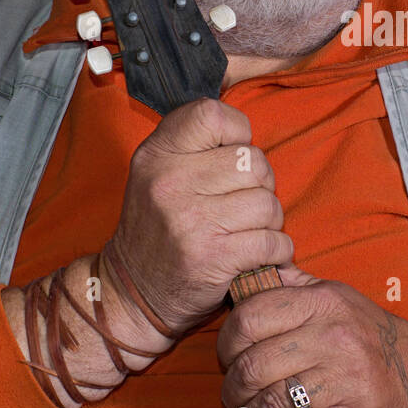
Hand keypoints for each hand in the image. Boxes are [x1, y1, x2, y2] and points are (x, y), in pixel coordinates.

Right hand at [103, 97, 293, 341]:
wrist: (132, 294)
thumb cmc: (159, 229)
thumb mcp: (157, 176)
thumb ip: (196, 147)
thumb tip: (248, 136)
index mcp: (156, 155)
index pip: (212, 114)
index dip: (237, 132)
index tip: (232, 156)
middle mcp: (169, 182)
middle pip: (253, 161)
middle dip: (260, 185)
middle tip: (244, 204)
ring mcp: (190, 220)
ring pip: (268, 203)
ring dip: (270, 222)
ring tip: (248, 230)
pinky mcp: (212, 257)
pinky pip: (273, 241)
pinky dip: (276, 250)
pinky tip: (258, 254)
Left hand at [216, 271, 407, 407]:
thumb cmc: (365, 331)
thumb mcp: (335, 294)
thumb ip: (292, 284)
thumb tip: (250, 273)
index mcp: (322, 302)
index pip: (251, 319)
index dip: (226, 343)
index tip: (227, 357)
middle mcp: (332, 337)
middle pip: (254, 367)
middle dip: (232, 389)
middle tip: (232, 396)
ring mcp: (344, 379)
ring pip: (271, 406)